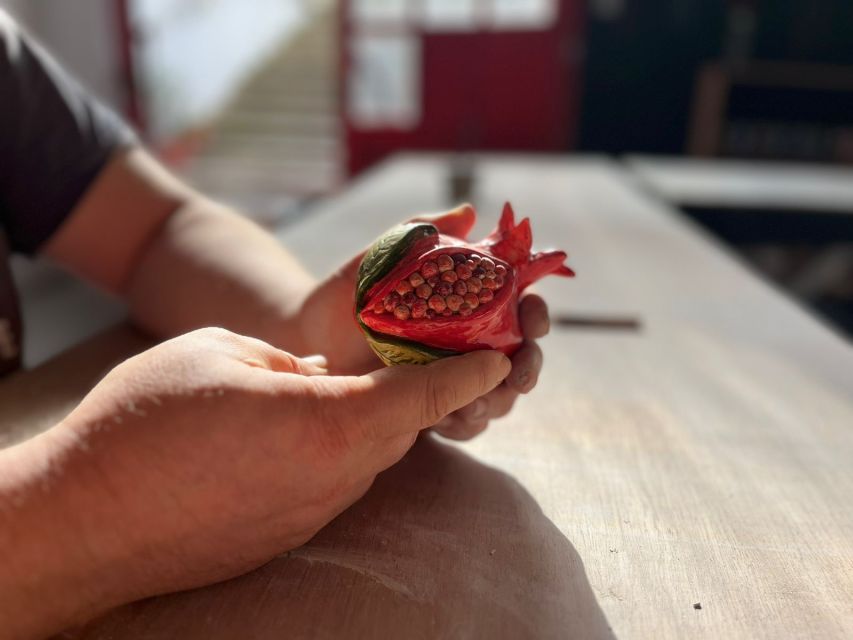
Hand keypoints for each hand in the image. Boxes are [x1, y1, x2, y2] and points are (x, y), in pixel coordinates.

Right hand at [4, 327, 508, 636]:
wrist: (84, 518)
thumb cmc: (143, 422)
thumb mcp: (218, 352)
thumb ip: (288, 359)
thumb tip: (321, 374)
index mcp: (325, 423)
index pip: (421, 395)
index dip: (466, 374)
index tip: (500, 360)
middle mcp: (331, 478)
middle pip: (399, 429)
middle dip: (416, 396)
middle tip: (418, 361)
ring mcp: (309, 515)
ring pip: (366, 460)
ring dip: (369, 426)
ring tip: (348, 396)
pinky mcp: (284, 536)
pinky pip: (330, 486)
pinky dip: (334, 455)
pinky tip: (297, 436)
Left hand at [298, 205, 550, 439]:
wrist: (310, 334)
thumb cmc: (349, 290)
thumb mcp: (384, 255)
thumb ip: (424, 230)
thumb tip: (468, 212)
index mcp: (472, 302)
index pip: (520, 305)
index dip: (536, 313)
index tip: (533, 320)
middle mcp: (471, 340)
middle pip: (521, 355)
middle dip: (528, 366)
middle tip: (518, 376)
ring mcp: (454, 375)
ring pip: (499, 394)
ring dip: (499, 400)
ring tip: (480, 403)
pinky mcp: (433, 406)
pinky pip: (465, 421)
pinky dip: (467, 423)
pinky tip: (455, 420)